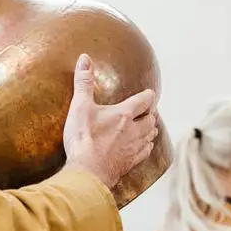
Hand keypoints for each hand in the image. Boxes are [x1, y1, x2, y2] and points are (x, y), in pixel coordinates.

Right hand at [61, 54, 158, 190]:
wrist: (87, 172)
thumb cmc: (84, 139)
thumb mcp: (80, 106)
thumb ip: (84, 82)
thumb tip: (84, 58)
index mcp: (124, 114)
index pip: (144, 101)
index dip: (148, 96)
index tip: (150, 93)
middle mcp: (134, 130)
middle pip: (150, 119)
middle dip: (150, 114)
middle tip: (148, 111)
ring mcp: (134, 148)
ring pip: (150, 136)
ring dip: (150, 129)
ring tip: (149, 127)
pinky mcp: (130, 163)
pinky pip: (145, 153)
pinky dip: (147, 147)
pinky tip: (145, 147)